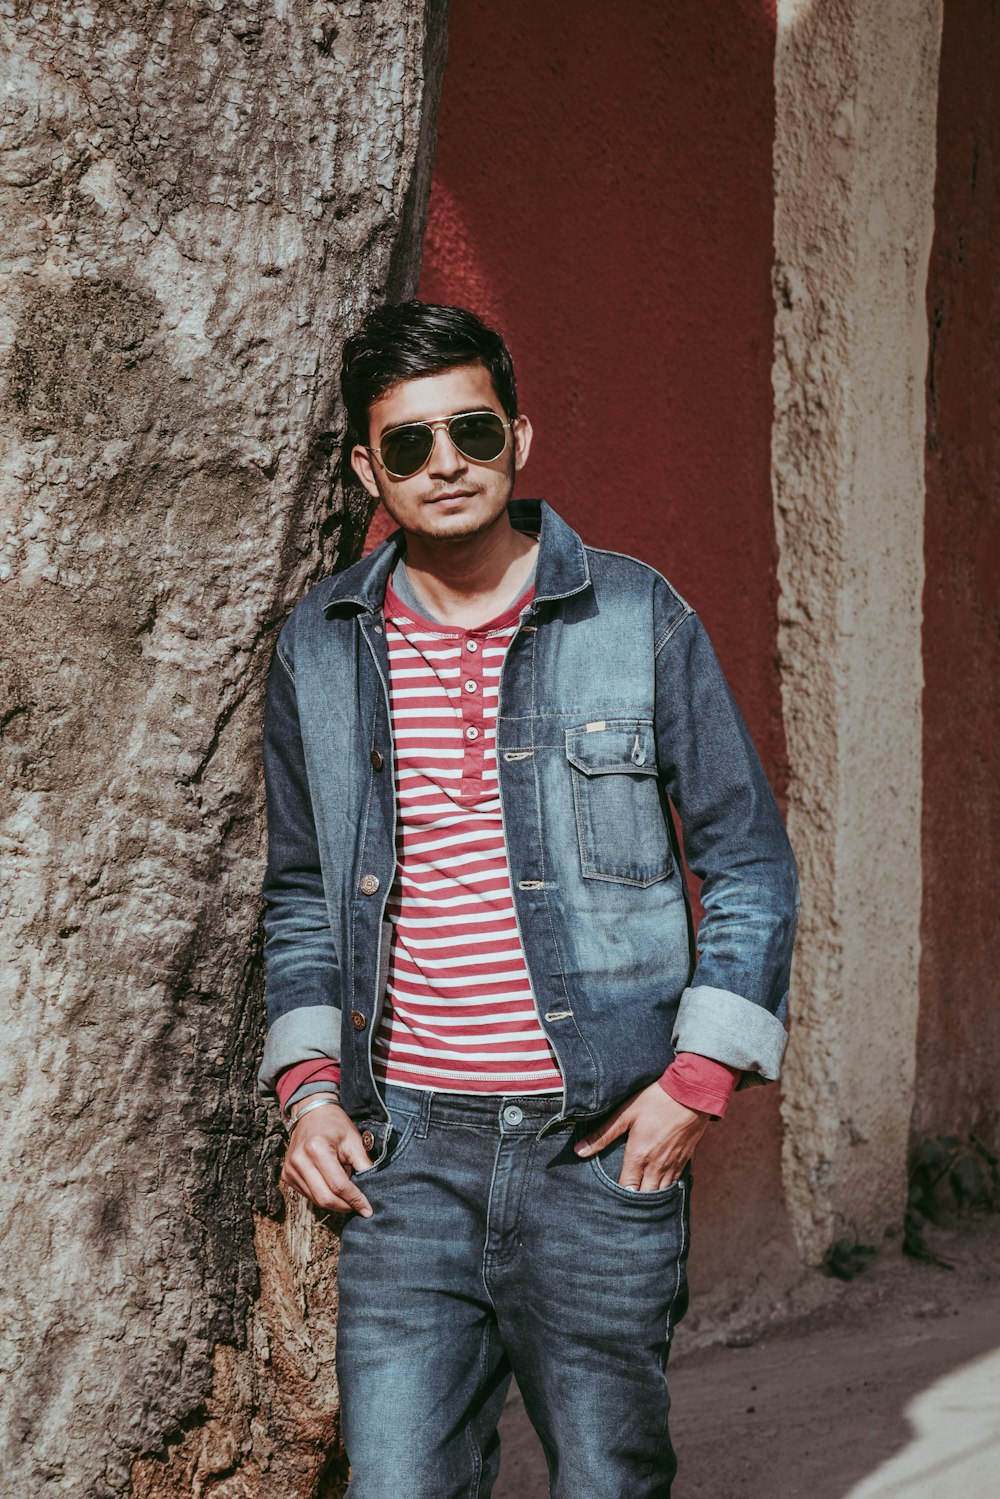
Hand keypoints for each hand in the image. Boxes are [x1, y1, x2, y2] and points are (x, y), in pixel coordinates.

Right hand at [281, 1100, 374, 1216]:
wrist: (312, 1113)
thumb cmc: (335, 1125)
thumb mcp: (354, 1140)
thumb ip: (364, 1165)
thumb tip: (372, 1190)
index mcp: (317, 1149)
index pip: (338, 1185)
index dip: (355, 1200)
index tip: (368, 1210)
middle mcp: (299, 1160)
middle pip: (324, 1198)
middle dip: (345, 1206)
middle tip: (359, 1207)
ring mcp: (290, 1169)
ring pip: (316, 1199)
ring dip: (334, 1201)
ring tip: (345, 1188)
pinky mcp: (286, 1175)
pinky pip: (308, 1195)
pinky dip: (323, 1195)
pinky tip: (331, 1184)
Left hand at [574, 1080, 709, 1190]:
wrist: (691, 1094)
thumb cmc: (656, 1100)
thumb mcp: (626, 1113)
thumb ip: (603, 1135)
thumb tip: (579, 1151)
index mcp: (639, 1156)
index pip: (626, 1189)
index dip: (618, 1197)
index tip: (609, 1198)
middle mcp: (656, 1166)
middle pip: (643, 1196)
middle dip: (633, 1202)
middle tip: (623, 1202)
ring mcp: (672, 1165)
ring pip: (660, 1194)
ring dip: (649, 1198)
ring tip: (639, 1200)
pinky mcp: (684, 1161)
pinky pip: (673, 1185)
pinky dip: (664, 1190)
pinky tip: (658, 1188)